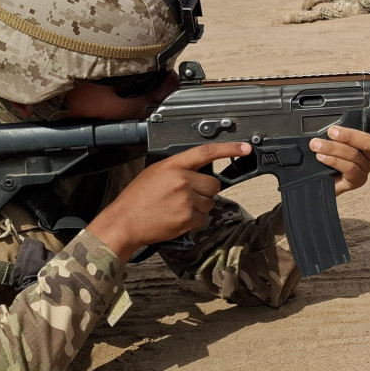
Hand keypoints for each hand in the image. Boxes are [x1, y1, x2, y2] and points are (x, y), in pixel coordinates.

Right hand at [87, 142, 251, 261]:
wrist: (124, 223)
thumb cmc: (136, 199)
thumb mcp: (154, 173)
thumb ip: (177, 169)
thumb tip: (197, 171)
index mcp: (173, 165)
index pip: (206, 152)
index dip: (229, 149)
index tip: (245, 148)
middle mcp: (182, 180)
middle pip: (214, 184)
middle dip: (205, 191)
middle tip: (186, 196)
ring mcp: (186, 199)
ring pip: (209, 203)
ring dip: (199, 207)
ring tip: (177, 208)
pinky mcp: (188, 218)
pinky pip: (202, 219)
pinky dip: (193, 221)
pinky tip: (176, 218)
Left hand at [309, 125, 369, 195]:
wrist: (318, 180)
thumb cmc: (325, 158)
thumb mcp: (331, 141)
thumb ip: (337, 133)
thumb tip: (330, 126)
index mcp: (366, 142)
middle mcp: (369, 155)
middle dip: (349, 135)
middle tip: (331, 132)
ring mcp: (365, 168)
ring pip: (355, 154)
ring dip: (333, 148)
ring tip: (317, 145)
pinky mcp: (357, 180)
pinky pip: (349, 168)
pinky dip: (334, 160)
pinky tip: (322, 157)